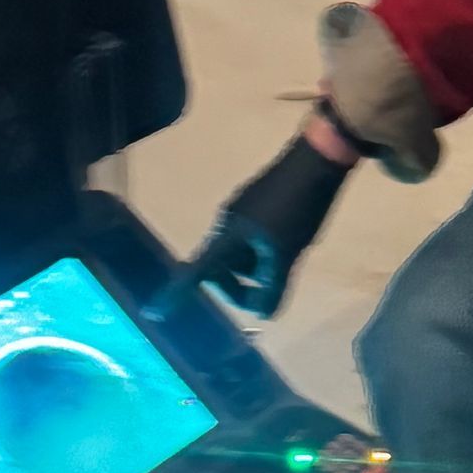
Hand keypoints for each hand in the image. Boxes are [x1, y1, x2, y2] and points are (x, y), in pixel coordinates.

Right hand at [187, 130, 350, 316]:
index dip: (177, 293)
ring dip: (254, 266)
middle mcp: (226, 223)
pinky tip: (289, 246)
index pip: (196, 270)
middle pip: (219, 264)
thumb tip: (261, 314)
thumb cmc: (297, 208)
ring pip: (238, 251)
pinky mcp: (257, 201)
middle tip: (263, 296)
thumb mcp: (288, 254)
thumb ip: (273, 286)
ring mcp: (241, 209)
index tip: (155, 312)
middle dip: (236, 284)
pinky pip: (250, 237)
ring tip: (285, 264)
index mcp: (227, 235)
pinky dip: (262, 251)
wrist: (316, 159)